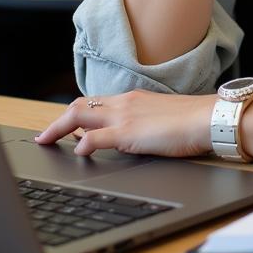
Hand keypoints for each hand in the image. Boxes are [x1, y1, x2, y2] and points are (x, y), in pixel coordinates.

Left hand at [35, 90, 217, 158]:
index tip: (63, 127)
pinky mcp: (129, 133)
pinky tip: (77, 153)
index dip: (76, 115)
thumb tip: (127, 134)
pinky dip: (81, 144)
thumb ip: (140, 123)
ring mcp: (125, 116)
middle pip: (80, 105)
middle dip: (58, 120)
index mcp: (133, 99)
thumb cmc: (192, 121)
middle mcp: (124, 103)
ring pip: (79, 114)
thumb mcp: (160, 117)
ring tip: (45, 140)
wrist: (208, 118)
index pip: (96, 102)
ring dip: (58, 127)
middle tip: (44, 136)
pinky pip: (95, 137)